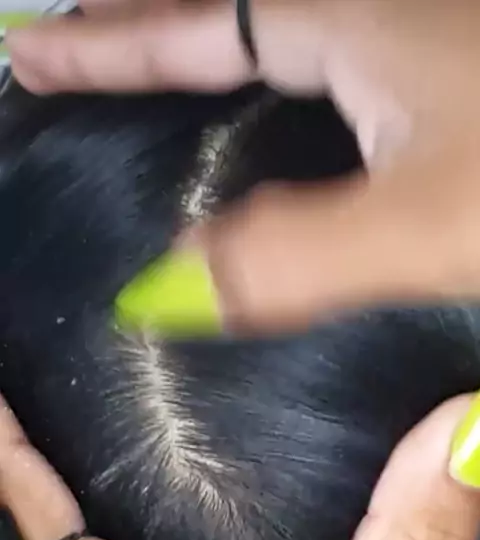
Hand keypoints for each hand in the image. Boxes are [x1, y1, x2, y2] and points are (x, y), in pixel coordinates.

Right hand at [6, 0, 479, 333]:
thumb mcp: (424, 222)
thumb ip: (289, 258)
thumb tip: (159, 294)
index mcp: (354, 22)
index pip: (195, 24)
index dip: (107, 45)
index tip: (30, 56)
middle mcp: (384, 15)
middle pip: (234, 8)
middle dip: (146, 25)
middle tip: (78, 43)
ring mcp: (422, 49)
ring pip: (289, 37)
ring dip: (214, 51)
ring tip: (157, 68)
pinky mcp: (450, 95)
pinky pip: (339, 79)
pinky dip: (288, 96)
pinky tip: (293, 120)